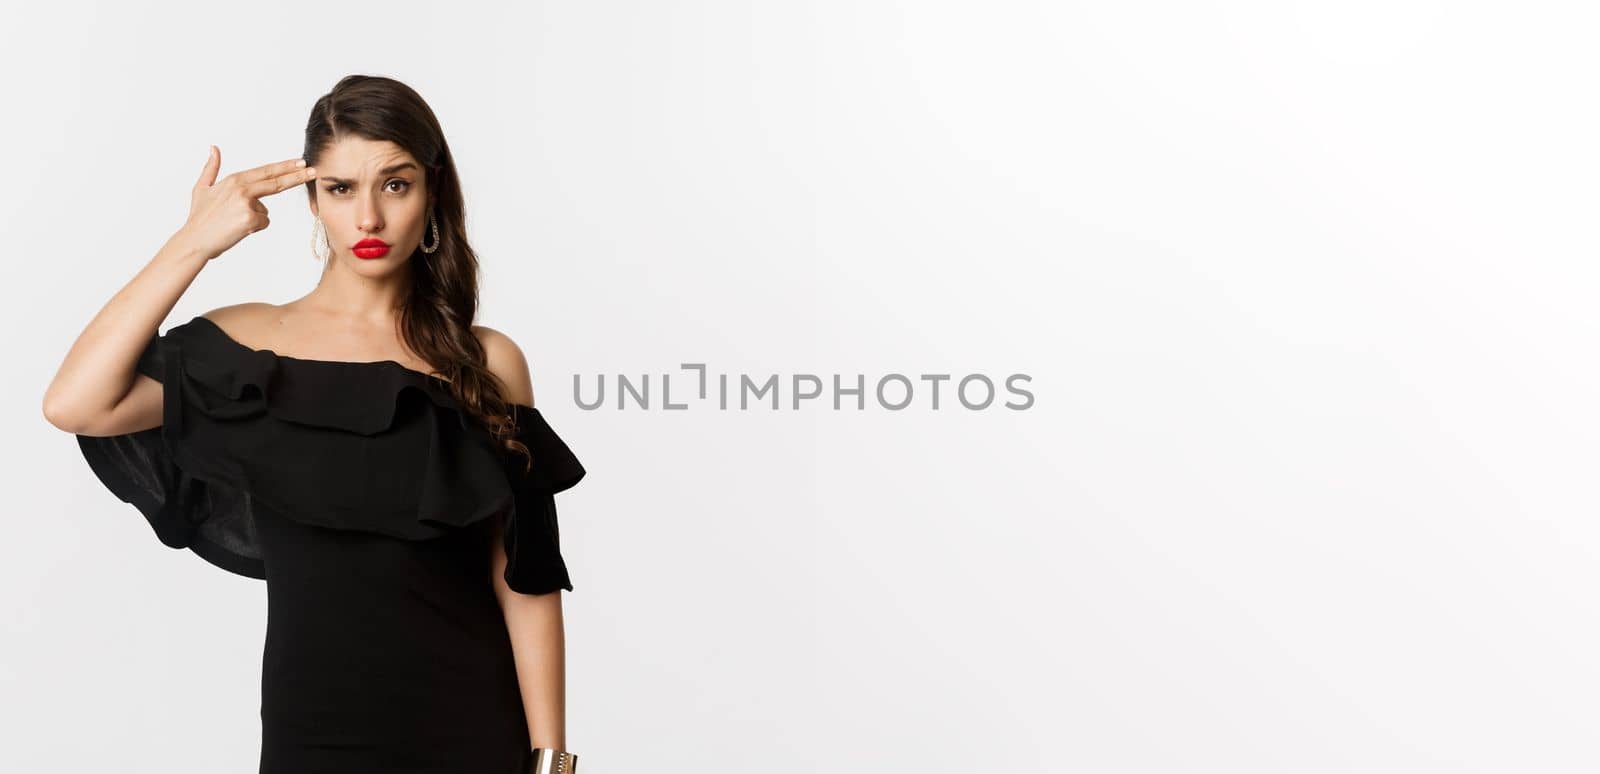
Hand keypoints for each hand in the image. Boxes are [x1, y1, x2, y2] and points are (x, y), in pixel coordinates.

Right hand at [173, 146, 317, 259]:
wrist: (194, 240)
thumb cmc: (199, 217)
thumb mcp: (201, 188)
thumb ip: (211, 168)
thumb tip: (214, 148)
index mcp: (234, 180)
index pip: (266, 172)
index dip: (285, 167)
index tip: (300, 162)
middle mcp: (242, 188)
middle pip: (276, 182)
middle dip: (297, 176)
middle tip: (314, 170)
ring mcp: (247, 204)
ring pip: (265, 211)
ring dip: (254, 218)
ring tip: (233, 222)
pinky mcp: (250, 220)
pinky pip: (262, 223)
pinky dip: (253, 228)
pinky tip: (237, 229)